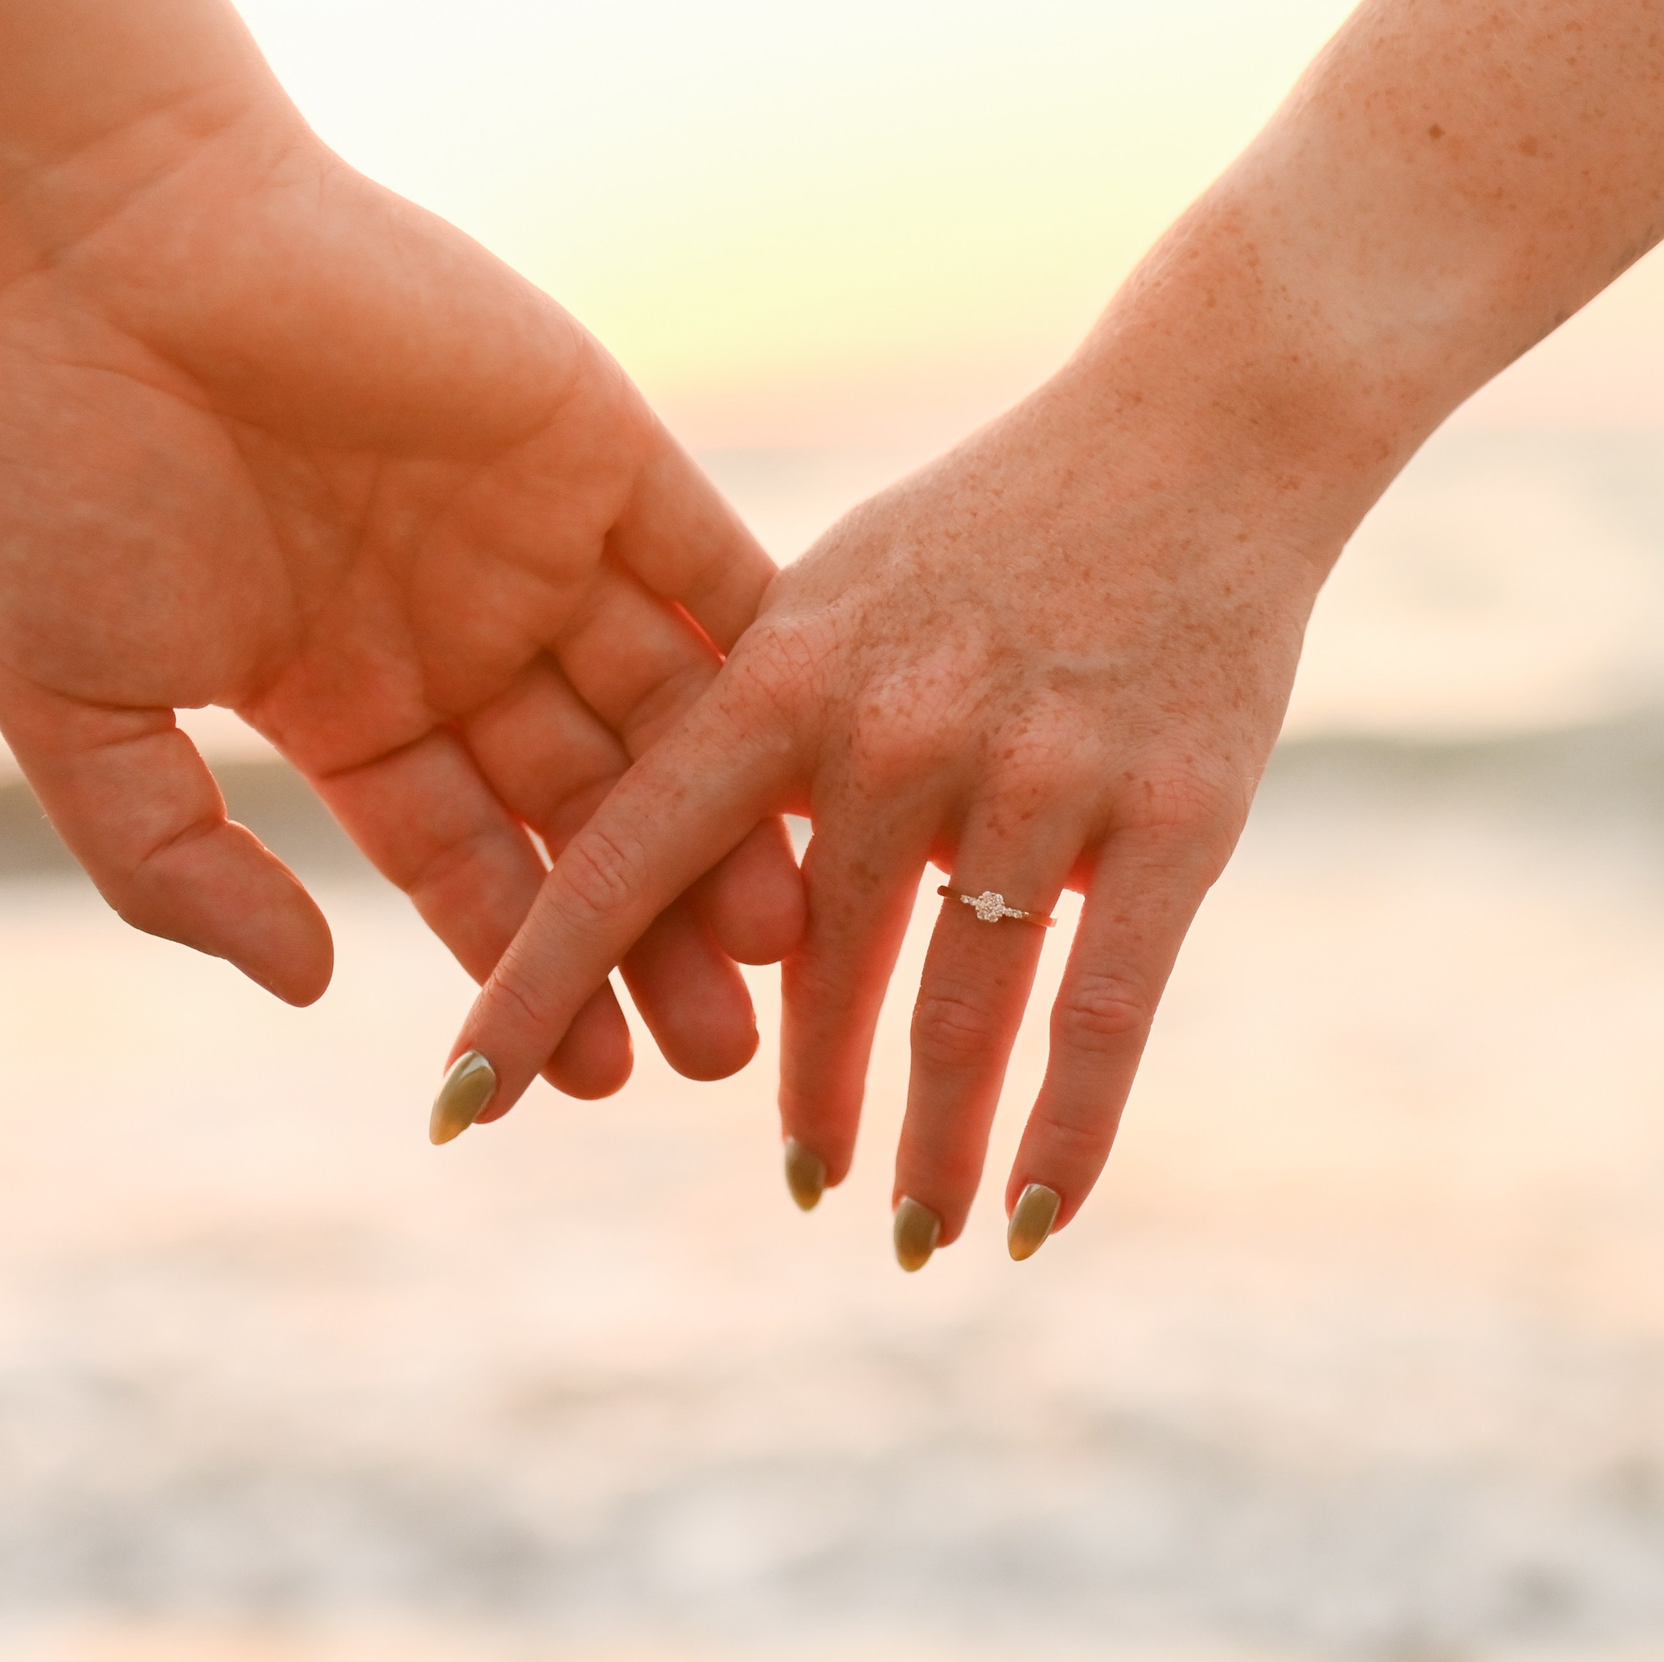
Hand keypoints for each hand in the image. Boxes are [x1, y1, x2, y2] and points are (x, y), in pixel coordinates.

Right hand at [0, 118, 801, 1093]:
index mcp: (349, 710)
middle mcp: (464, 644)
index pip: (469, 870)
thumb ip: (172, 863)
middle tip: (728, 1052)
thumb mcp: (70, 705)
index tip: (599, 1081)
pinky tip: (821, 760)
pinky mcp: (611, 451)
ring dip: (731, 829)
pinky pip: (716, 573)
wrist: (114, 239)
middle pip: (592, 818)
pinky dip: (772, 662)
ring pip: (670, 719)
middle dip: (656, 935)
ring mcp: (543, 550)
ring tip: (789, 943)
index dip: (534, 971)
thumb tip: (307, 989)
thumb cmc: (61, 464)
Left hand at [447, 326, 1396, 1259]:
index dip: (535, 990)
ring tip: (910, 1234)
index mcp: (786, 670)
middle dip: (797, 1100)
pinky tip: (1032, 1221)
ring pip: (956, 1011)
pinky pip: (1105, 1012)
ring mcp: (1041, 776)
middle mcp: (896, 730)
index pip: (624, 859)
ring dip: (925, 1148)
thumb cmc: (999, 520)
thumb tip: (709, 899)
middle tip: (791, 1187)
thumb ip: (762, 731)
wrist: (1205, 429)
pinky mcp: (1176, 815)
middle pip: (812, 970)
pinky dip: (1064, 1133)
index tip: (458, 1107)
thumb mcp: (843, 591)